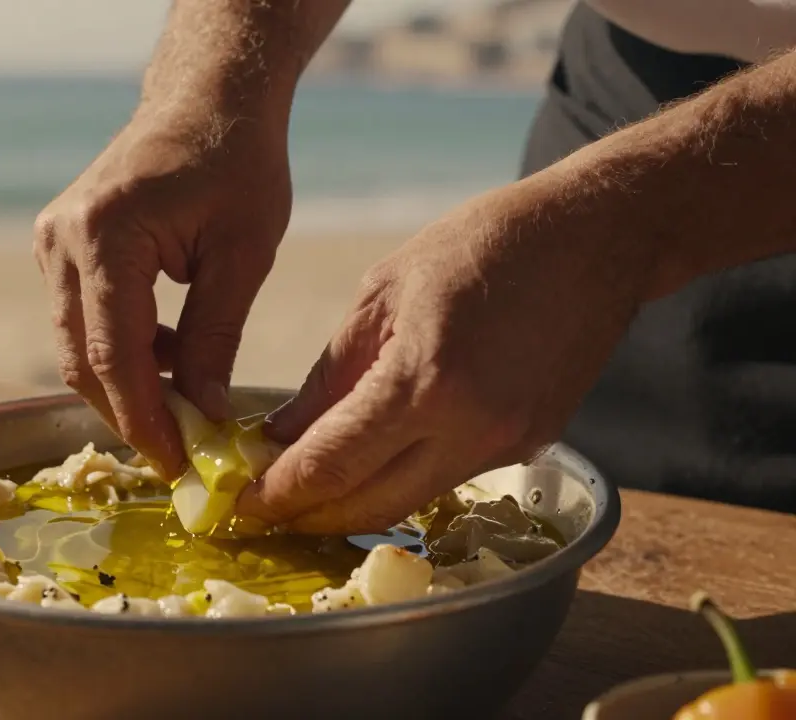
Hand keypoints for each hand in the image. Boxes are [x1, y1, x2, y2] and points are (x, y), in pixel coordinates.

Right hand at [34, 109, 291, 477]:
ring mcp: (52, 242)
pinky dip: (121, 349)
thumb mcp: (243, 255)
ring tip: (186, 404)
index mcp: (105, 236)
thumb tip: (203, 415)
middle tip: (179, 453)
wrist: (205, 98)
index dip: (144, 420)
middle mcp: (61, 241)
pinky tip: (171, 354)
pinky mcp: (58, 246)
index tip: (177, 465)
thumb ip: (217, 338)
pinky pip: (82, 319)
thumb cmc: (236, 162)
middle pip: (81, 359)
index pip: (114, 356)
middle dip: (130, 413)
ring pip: (77, 345)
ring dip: (127, 383)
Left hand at [237, 176, 657, 533]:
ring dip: (354, 504)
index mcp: (423, 381)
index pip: (331, 466)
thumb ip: (330, 376)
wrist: (597, 240)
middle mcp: (469, 429)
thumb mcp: (383, 293)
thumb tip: (283, 436)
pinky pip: (449, 477)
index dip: (278, 493)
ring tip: (309, 487)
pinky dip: (403, 477)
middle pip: (368, 507)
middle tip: (265, 509)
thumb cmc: (482, 245)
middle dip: (308, 516)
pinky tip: (374, 460)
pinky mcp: (532, 447)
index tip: (242, 502)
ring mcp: (507, 445)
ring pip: (409, 501)